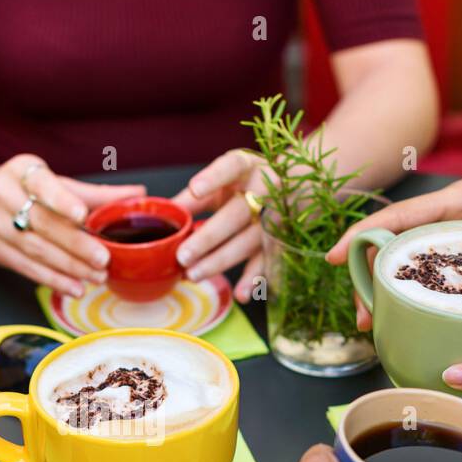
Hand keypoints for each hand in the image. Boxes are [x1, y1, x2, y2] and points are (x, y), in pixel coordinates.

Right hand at [0, 153, 144, 297]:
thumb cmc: (20, 189)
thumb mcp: (52, 182)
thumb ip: (94, 193)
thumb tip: (138, 195)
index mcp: (21, 170)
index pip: (44, 186)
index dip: (63, 201)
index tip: (84, 215)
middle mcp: (3, 194)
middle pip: (42, 223)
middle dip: (75, 244)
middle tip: (103, 259)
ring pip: (35, 249)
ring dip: (69, 267)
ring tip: (97, 277)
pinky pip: (26, 268)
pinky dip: (52, 280)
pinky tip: (74, 287)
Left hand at [173, 149, 267, 301]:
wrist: (299, 186)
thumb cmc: (248, 183)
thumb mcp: (224, 181)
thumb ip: (195, 197)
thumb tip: (162, 214)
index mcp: (247, 168)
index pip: (231, 167)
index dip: (214, 178)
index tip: (195, 190)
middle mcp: (265, 191)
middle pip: (235, 215)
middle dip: (208, 238)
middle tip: (182, 256)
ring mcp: (275, 217)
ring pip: (248, 241)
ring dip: (220, 261)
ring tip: (193, 275)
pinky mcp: (280, 240)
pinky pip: (266, 261)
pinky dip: (254, 279)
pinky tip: (241, 294)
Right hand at [325, 177, 461, 330]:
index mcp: (458, 201)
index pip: (398, 217)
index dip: (361, 237)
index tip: (334, 257)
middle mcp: (448, 218)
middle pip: (392, 248)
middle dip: (368, 281)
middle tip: (364, 317)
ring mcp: (452, 239)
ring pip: (405, 267)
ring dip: (387, 295)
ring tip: (377, 326)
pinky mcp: (460, 260)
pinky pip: (426, 278)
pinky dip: (411, 299)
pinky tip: (407, 322)